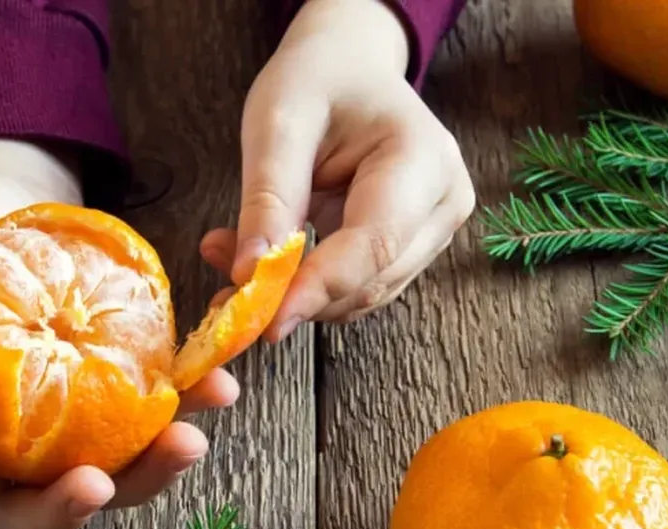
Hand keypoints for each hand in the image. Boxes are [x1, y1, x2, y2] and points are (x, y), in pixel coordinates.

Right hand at [0, 139, 237, 528]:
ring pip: (97, 482)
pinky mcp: (114, 410)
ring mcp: (61, 433)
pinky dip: (183, 417)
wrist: (35, 214)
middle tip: (97, 484)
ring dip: (143, 475)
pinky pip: (147, 431)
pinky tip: (218, 390)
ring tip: (187, 439)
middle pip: (18, 504)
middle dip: (59, 508)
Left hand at [201, 0, 474, 340]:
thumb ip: (268, 199)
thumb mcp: (278, 123)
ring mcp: (432, 232)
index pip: (374, 244)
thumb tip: (249, 274)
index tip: (264, 320)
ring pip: (360, 295)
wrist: (348, 68)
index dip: (318, 288)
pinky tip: (265, 264)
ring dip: (296, 295)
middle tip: (224, 285)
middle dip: (296, 294)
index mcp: (422, 159)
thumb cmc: (317, 80)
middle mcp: (442, 204)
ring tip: (234, 262)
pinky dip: (306, 288)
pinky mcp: (409, 250)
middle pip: (369, 281)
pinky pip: (354, 287)